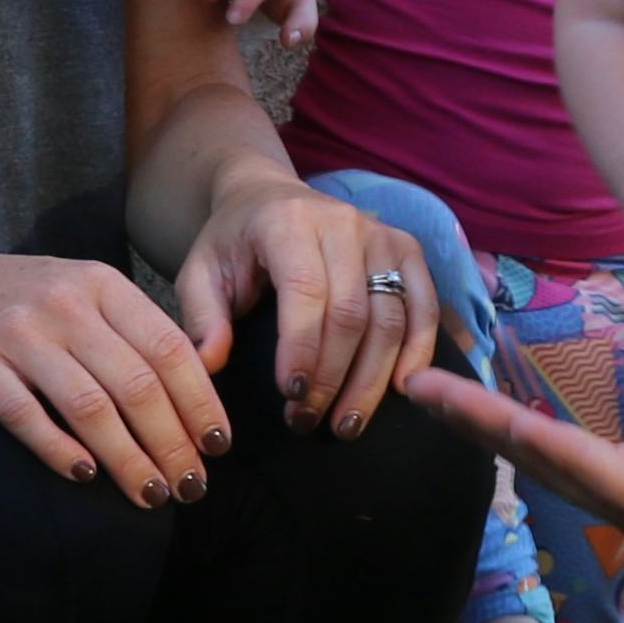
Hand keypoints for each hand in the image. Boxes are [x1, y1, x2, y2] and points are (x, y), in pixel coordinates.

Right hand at [0, 247, 232, 505]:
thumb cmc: (16, 303)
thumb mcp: (78, 292)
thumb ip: (131, 328)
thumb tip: (201, 385)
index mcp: (100, 283)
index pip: (169, 347)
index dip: (201, 403)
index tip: (218, 447)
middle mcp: (63, 302)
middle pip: (136, 383)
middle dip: (172, 443)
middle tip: (190, 486)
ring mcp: (14, 330)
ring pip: (88, 406)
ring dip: (126, 458)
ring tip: (149, 495)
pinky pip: (24, 415)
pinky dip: (59, 450)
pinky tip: (85, 476)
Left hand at [178, 172, 439, 437]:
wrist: (268, 198)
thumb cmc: (233, 244)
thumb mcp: (200, 272)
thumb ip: (203, 317)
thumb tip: (210, 363)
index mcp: (288, 222)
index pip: (305, 291)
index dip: (303, 349)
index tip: (292, 396)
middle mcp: (342, 222)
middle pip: (352, 312)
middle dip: (333, 377)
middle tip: (309, 421)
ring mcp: (380, 234)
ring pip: (390, 317)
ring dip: (372, 379)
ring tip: (346, 423)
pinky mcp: (406, 249)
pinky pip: (423, 305)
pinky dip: (418, 351)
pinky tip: (401, 391)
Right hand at [407, 357, 623, 622]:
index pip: (569, 446)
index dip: (512, 418)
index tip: (462, 388)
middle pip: (543, 459)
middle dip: (477, 425)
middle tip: (416, 386)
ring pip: (557, 465)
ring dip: (492, 430)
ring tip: (434, 394)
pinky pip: (603, 474)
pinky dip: (551, 447)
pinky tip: (509, 425)